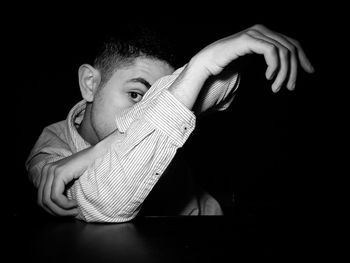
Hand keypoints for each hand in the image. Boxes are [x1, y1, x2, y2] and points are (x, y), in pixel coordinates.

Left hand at [37, 147, 95, 216]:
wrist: (97, 155)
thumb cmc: (88, 168)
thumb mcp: (70, 180)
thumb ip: (61, 189)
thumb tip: (55, 209)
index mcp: (47, 172)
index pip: (41, 199)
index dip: (52, 211)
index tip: (66, 213)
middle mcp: (46, 170)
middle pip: (42, 201)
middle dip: (56, 213)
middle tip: (71, 214)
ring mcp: (51, 171)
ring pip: (47, 201)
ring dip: (61, 210)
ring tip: (74, 210)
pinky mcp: (59, 173)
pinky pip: (56, 196)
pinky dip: (65, 204)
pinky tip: (75, 203)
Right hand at [190, 24, 313, 91]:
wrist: (208, 63)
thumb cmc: (227, 65)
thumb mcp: (252, 63)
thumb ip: (265, 62)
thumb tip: (282, 72)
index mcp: (265, 35)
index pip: (292, 43)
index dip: (303, 58)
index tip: (309, 71)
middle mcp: (262, 30)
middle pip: (291, 48)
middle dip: (293, 70)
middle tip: (289, 87)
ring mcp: (256, 33)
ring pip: (283, 51)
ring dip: (283, 73)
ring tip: (276, 87)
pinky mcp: (249, 39)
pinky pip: (271, 51)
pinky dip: (274, 66)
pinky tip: (268, 77)